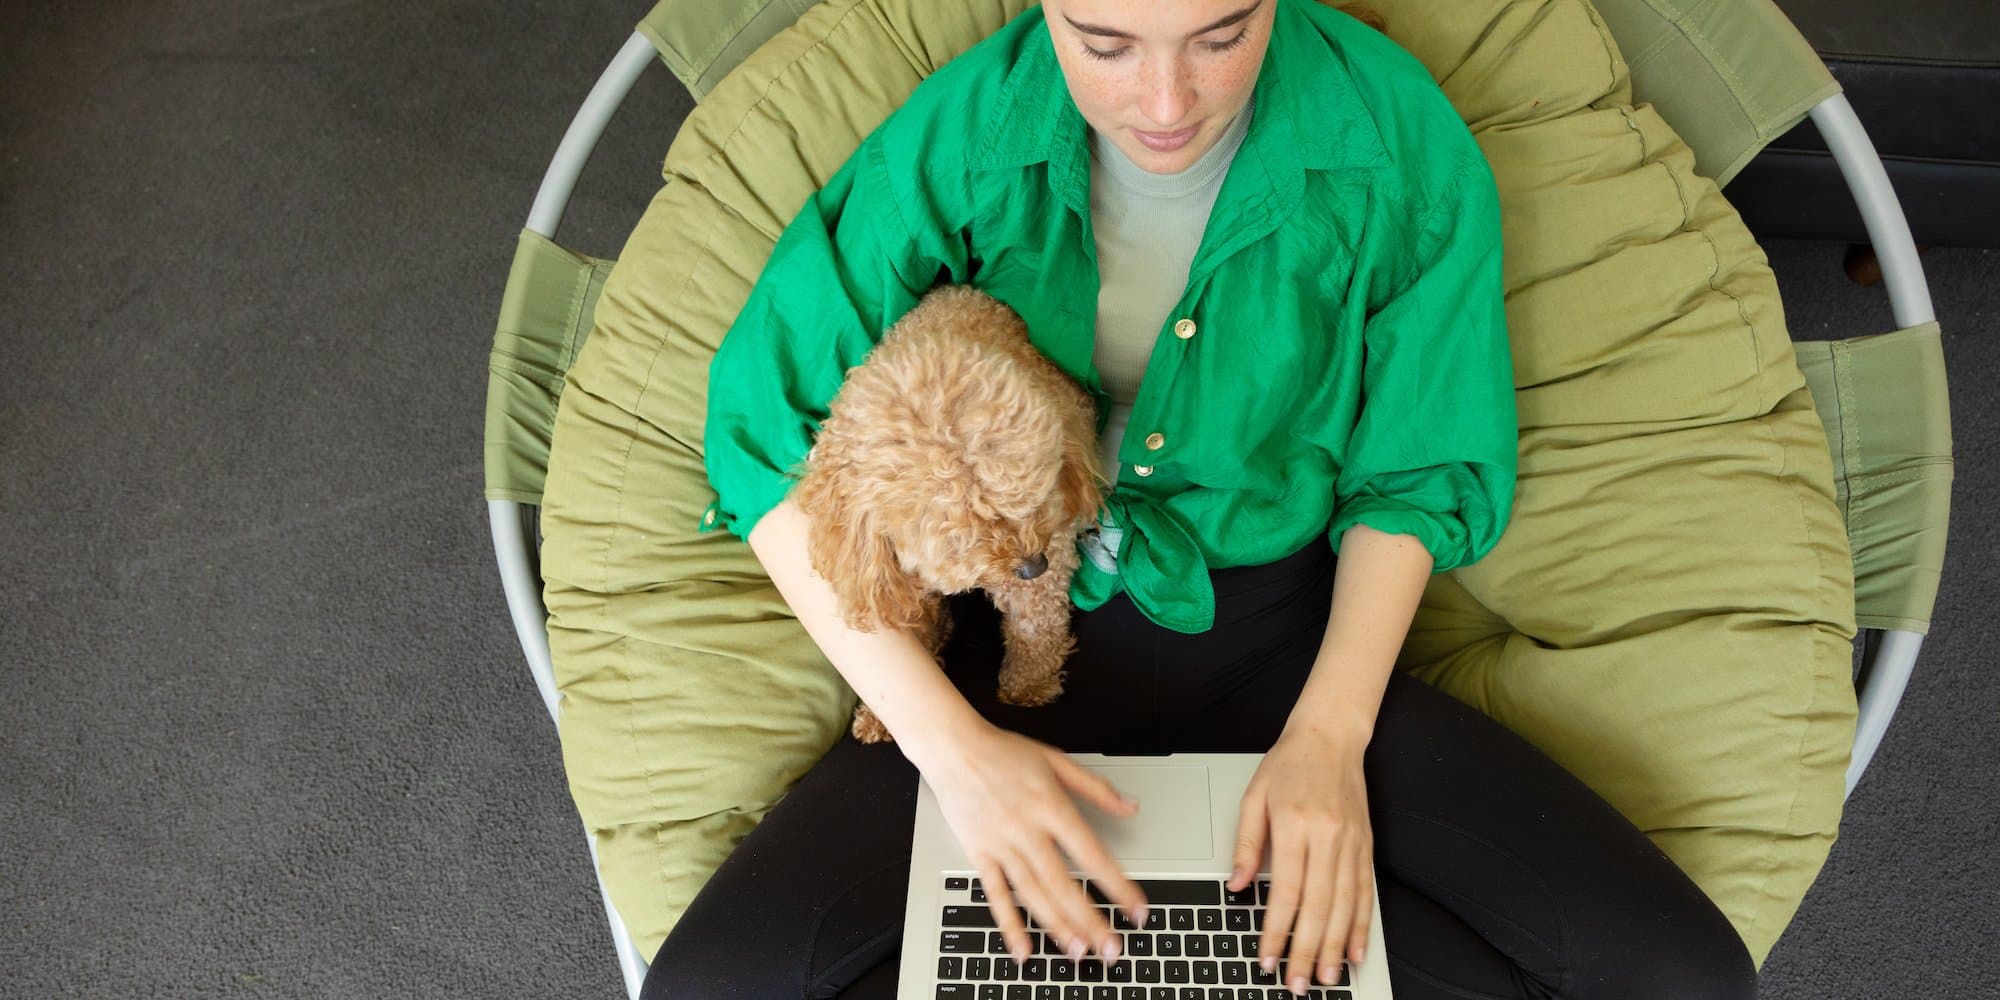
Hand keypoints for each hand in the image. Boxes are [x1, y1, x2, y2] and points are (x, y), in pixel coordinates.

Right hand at [914, 722, 1150, 963]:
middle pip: (1063, 884)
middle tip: (1110, 947)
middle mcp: (1026, 830)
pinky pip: (996, 895)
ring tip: (1077, 951)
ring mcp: (1001, 845)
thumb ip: (1095, 788)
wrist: (953, 748)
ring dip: (1057, 926)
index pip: (1091, 854)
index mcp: (1050, 806)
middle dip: (1089, 920)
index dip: (1117, 885)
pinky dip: (1009, 923)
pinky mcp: (979, 854)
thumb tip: (1130, 806)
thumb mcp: (1056, 760)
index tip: (1135, 908)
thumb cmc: (1003, 751)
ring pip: (1032, 894)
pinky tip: (1023, 947)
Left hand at [1228, 724, 1374, 994]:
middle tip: (1299, 983)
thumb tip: (1237, 886)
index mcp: (1295, 823)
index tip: (1268, 957)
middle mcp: (1328, 836)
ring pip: (1345, 905)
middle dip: (1307, 950)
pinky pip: (1365, 892)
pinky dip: (1362, 925)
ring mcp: (1352, 843)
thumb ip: (1246, 844)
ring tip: (1328, 977)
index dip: (1277, 930)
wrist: (1331, 736)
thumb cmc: (1288, 763)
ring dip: (1336, 946)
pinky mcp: (1367, 845)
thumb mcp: (1253, 797)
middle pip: (1318, 906)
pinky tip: (1356, 950)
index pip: (1286, 890)